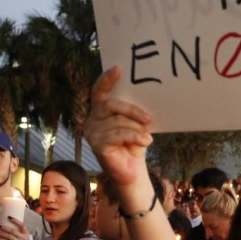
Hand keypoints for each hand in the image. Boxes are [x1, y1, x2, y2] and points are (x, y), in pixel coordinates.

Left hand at [0, 217, 33, 239]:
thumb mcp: (24, 239)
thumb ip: (18, 234)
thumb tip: (7, 228)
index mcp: (26, 234)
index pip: (22, 225)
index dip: (15, 220)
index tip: (9, 217)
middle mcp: (23, 238)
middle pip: (13, 231)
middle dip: (4, 228)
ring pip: (9, 237)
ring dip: (1, 234)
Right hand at [84, 66, 153, 186]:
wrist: (133, 170)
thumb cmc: (134, 144)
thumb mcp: (136, 123)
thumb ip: (134, 111)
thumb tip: (147, 96)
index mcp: (100, 111)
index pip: (99, 92)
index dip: (106, 79)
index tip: (118, 69)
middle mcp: (92, 120)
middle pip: (110, 105)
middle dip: (132, 110)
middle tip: (149, 118)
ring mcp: (91, 132)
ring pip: (116, 121)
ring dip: (136, 128)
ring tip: (148, 137)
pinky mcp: (96, 145)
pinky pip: (117, 134)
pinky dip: (134, 136)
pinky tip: (145, 142)